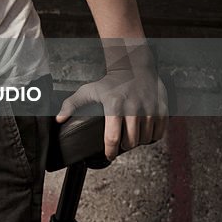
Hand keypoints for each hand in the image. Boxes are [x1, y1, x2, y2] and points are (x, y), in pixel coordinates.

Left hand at [55, 41, 168, 161]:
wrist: (134, 66)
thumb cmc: (110, 81)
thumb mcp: (89, 91)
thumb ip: (72, 104)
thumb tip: (59, 119)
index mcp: (114, 106)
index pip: (113, 138)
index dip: (110, 151)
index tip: (109, 155)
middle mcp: (133, 108)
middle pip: (130, 142)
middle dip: (124, 145)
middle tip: (121, 141)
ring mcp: (149, 109)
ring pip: (145, 139)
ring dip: (138, 141)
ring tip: (132, 135)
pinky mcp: (162, 109)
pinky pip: (159, 133)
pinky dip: (152, 136)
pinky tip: (144, 131)